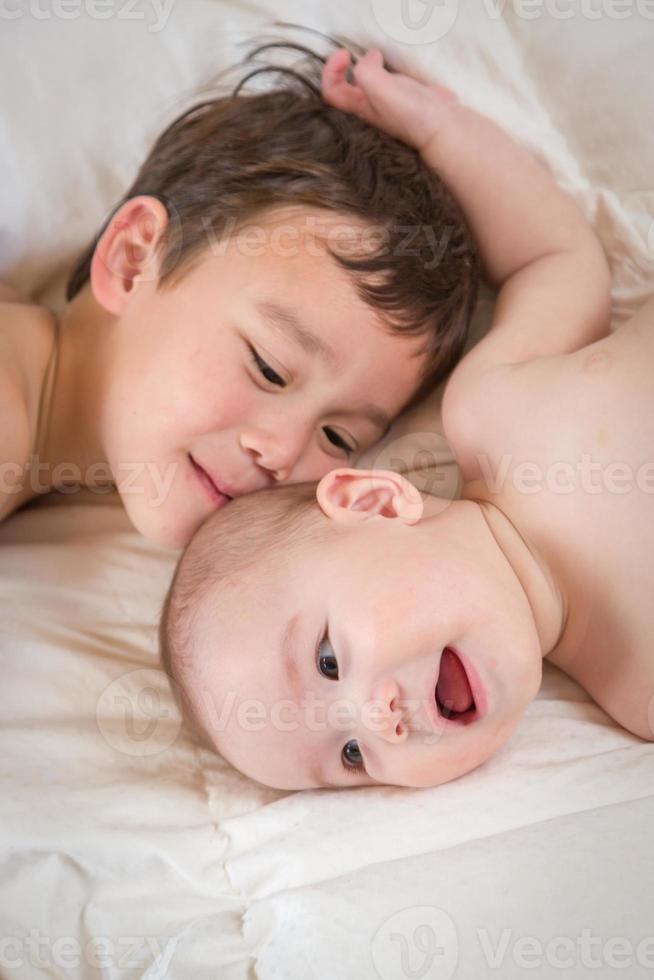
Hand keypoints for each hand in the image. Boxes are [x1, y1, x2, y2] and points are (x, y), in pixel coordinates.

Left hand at [321, 48, 457, 153]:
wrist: (442, 125)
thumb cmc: (407, 110)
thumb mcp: (377, 87)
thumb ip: (365, 69)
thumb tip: (371, 58)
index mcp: (359, 107)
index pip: (331, 92)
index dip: (330, 72)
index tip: (346, 54)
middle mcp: (370, 107)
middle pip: (347, 88)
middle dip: (344, 68)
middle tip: (353, 53)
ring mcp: (389, 103)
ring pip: (368, 83)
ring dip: (367, 66)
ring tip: (375, 55)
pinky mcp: (406, 97)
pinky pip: (389, 81)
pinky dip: (386, 69)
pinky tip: (393, 63)